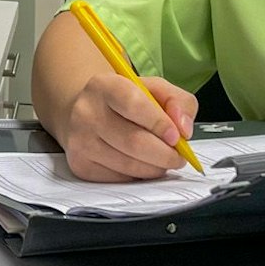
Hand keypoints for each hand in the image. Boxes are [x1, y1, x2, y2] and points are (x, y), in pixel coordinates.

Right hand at [57, 72, 197, 182]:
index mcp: (105, 86)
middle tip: (178, 157)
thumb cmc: (124, 101)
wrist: (85, 111)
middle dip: (165, 155)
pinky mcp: (80, 165)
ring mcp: (80, 141)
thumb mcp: (153, 89)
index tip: (176, 137)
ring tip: (162, 161)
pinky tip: (141, 164)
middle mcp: (86, 113)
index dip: (159, 123)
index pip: (133, 105)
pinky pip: (120, 178)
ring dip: (155, 168)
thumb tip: (184, 130)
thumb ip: (178, 102)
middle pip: (134, 142)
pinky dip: (139, 175)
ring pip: (129, 165)